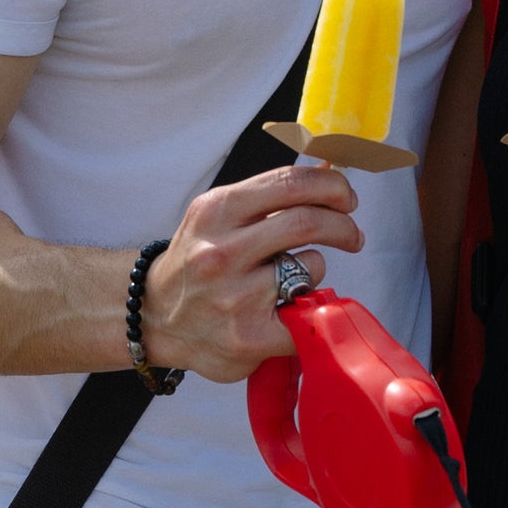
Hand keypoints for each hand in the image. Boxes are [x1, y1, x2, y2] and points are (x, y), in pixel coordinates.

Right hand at [145, 162, 362, 383]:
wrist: (155, 318)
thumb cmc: (199, 260)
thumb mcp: (221, 216)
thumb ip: (270, 196)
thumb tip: (328, 170)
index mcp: (216, 211)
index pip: (289, 182)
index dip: (330, 186)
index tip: (346, 197)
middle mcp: (221, 252)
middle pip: (308, 222)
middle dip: (343, 225)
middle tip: (353, 235)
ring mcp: (234, 297)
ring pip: (310, 267)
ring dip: (314, 268)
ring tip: (294, 277)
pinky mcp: (249, 337)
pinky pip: (307, 312)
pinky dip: (309, 306)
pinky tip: (291, 307)